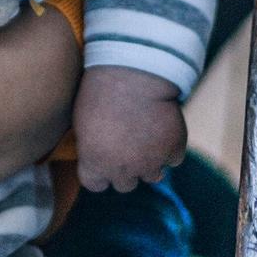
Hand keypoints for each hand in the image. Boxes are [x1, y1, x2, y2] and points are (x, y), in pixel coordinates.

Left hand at [73, 65, 187, 193]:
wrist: (136, 72)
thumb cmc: (102, 89)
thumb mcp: (82, 121)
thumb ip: (91, 147)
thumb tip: (97, 155)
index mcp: (94, 164)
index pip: (95, 184)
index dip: (100, 171)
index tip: (104, 157)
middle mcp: (122, 171)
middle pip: (125, 184)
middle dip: (126, 168)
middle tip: (129, 144)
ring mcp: (151, 163)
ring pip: (152, 175)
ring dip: (151, 160)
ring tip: (148, 135)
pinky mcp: (173, 151)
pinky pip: (174, 157)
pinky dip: (171, 146)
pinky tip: (164, 126)